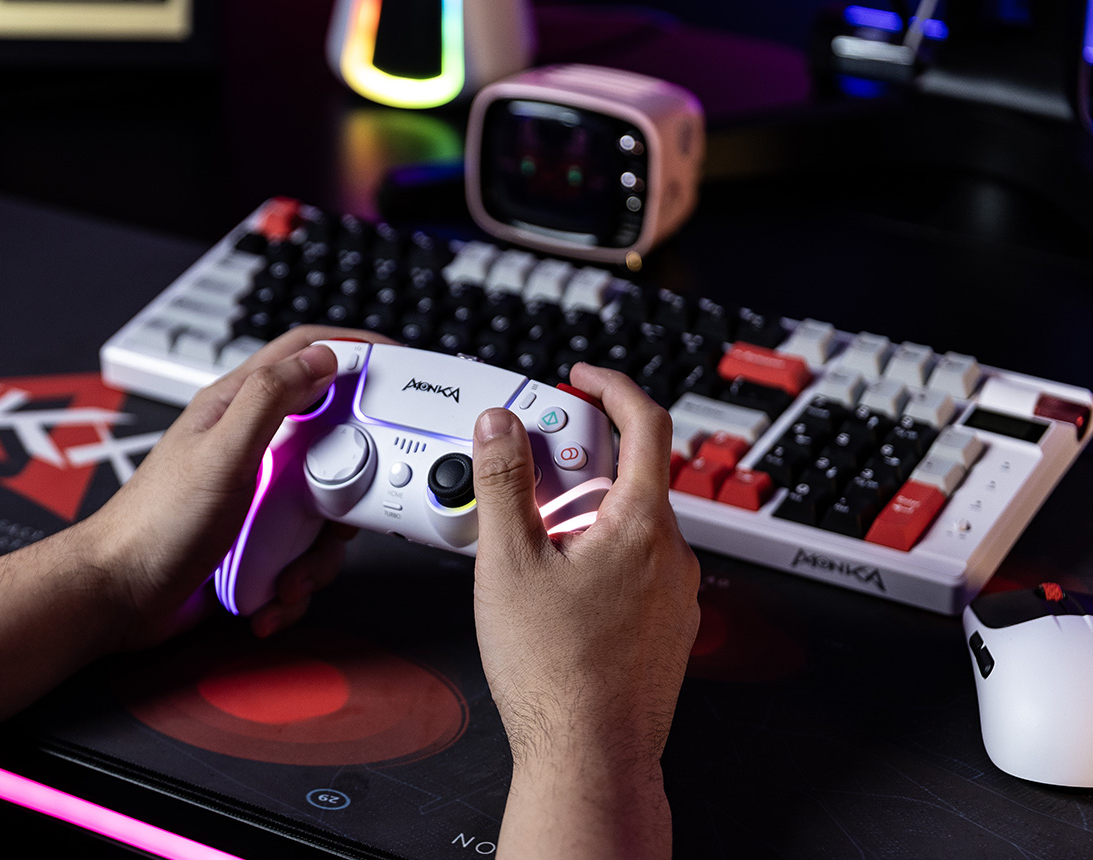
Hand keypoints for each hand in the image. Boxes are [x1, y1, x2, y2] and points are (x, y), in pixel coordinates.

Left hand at [83, 325, 396, 648]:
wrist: (119, 599)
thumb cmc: (152, 525)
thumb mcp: (222, 453)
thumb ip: (271, 399)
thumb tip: (321, 357)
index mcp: (236, 409)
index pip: (303, 356)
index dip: (352, 350)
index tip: (397, 364)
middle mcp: (251, 447)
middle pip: (332, 441)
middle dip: (349, 484)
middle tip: (344, 508)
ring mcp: (256, 495)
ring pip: (324, 509)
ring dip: (316, 553)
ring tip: (289, 573)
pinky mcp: (258, 540)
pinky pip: (302, 553)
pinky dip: (295, 581)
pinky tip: (271, 596)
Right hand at [469, 363, 698, 859]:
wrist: (589, 758)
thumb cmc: (556, 674)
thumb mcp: (509, 563)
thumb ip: (502, 484)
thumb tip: (500, 428)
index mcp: (643, 526)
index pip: (646, 424)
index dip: (612, 389)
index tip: (580, 380)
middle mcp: (670, 556)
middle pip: (630, 476)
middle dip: (575, 464)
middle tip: (524, 475)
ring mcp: (673, 596)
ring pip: (628, 525)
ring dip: (581, 514)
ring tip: (526, 544)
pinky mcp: (663, 631)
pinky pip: (632, 567)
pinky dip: (594, 555)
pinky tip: (551, 587)